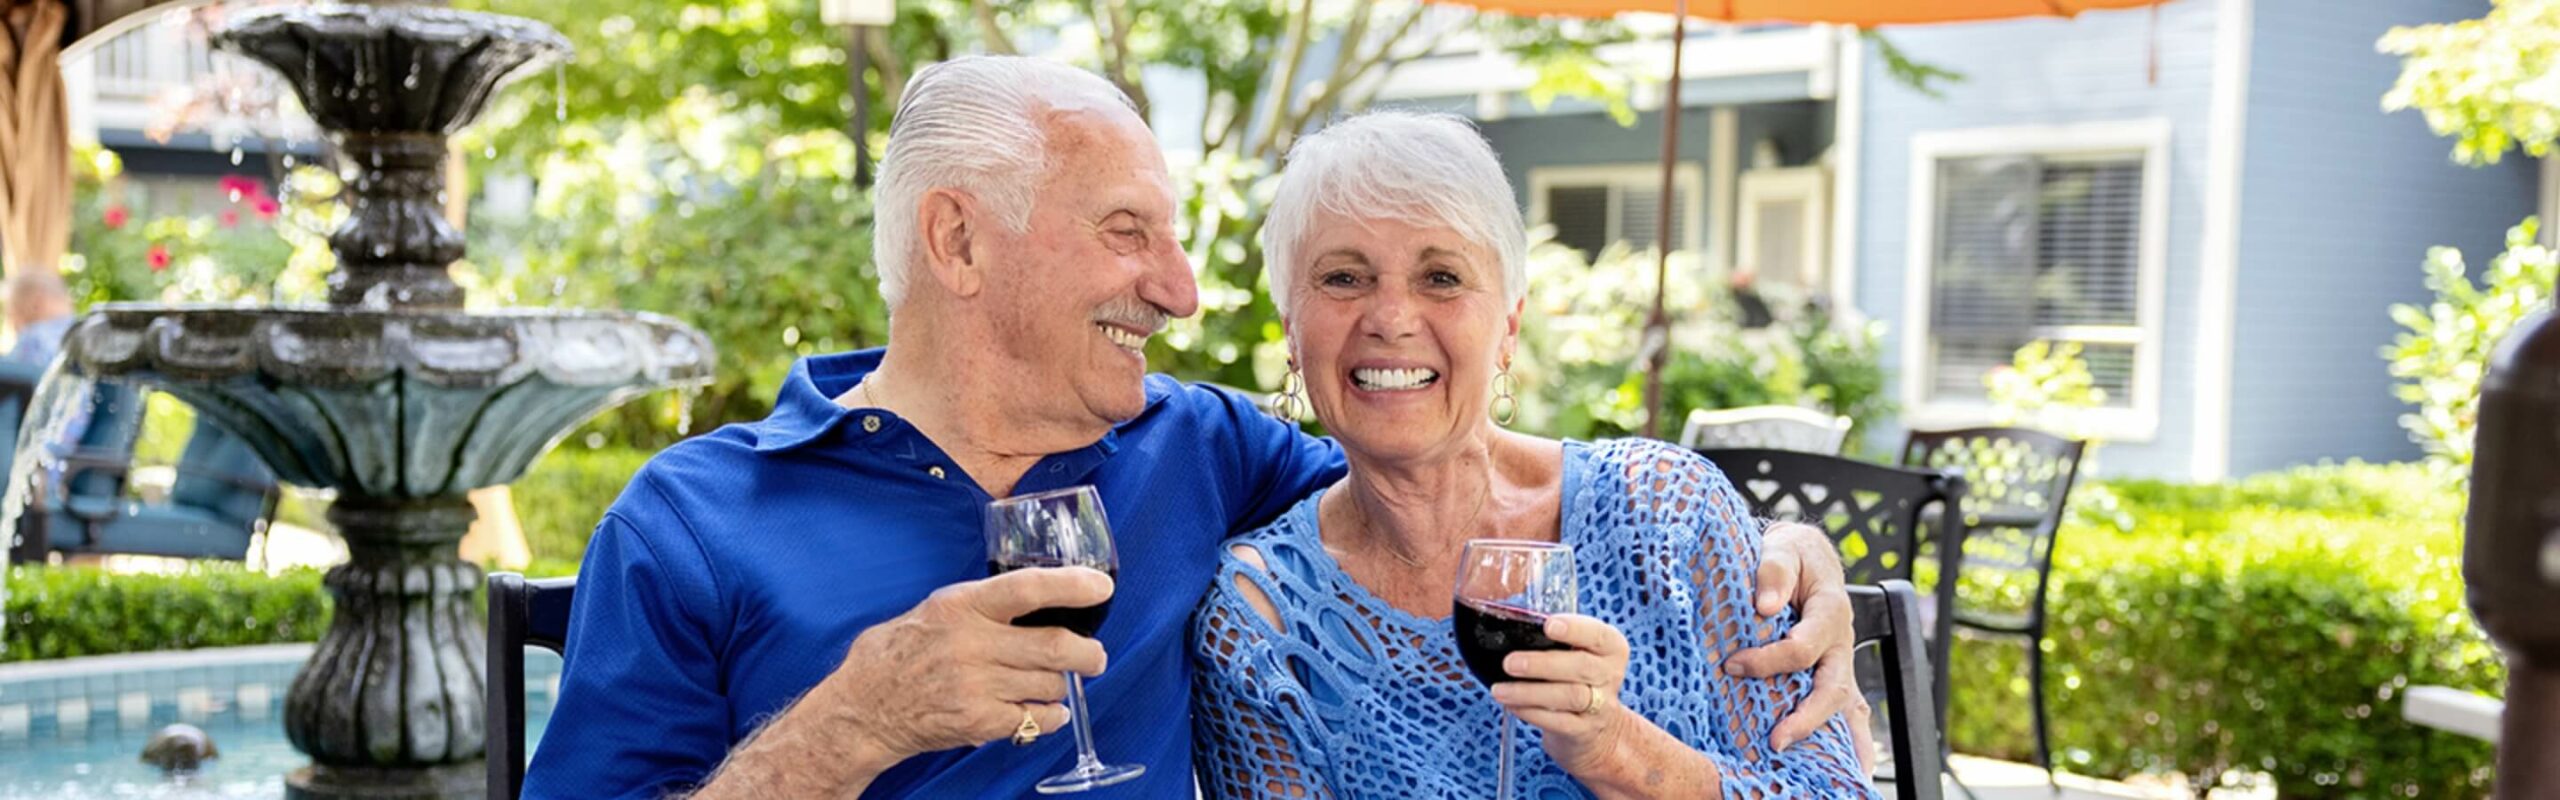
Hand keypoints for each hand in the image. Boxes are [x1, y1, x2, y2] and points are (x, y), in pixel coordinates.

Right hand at [816, 567, 1113, 760]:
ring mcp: (975, 686)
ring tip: (1051, 682)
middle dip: (1089, 653)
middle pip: (1054, 646)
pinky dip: (1049, 716)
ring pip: (1050, 684)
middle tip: (1096, 656)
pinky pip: (1037, 719)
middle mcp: (971, 644)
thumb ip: (983, 604)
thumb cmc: (899, 653)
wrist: (863, 708)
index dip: (1072, 587)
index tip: (1101, 587)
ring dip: (1060, 685)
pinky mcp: (978, 722)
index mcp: (961, 606)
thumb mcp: (935, 609)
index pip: (1028, 588)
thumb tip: (1041, 596)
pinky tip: (1041, 710)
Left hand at [1490, 613, 1635, 775]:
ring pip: (1570, 696)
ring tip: (1500, 689)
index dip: (1575, 629)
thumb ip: (1554, 639)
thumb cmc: (1576, 678)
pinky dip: (1531, 713)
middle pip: (1581, 667)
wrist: (1596, 727)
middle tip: (1509, 663)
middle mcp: (1610, 675)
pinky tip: (1511, 705)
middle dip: (1542, 664)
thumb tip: (1509, 627)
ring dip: (1530, 692)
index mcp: (1611, 648)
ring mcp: (1600, 706)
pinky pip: (1558, 722)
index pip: (1599, 635)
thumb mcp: (1577, 653)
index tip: (1548, 625)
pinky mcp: (1584, 731)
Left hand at [1724, 521, 1869, 764]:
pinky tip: (1849, 767)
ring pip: (1843, 704)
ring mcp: (1839, 661)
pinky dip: (1852, 739)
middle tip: (1776, 739)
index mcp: (1831, 610)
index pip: (1803, 647)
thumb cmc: (1790, 552)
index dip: (1769, 661)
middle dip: (1806, 717)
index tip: (1734, 665)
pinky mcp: (1831, 672)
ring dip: (1827, 734)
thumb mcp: (1783, 547)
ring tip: (1820, 769)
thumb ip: (1775, 569)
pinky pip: (1846, 709)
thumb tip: (1765, 604)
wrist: (1802, 554)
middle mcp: (1840, 642)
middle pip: (1832, 687)